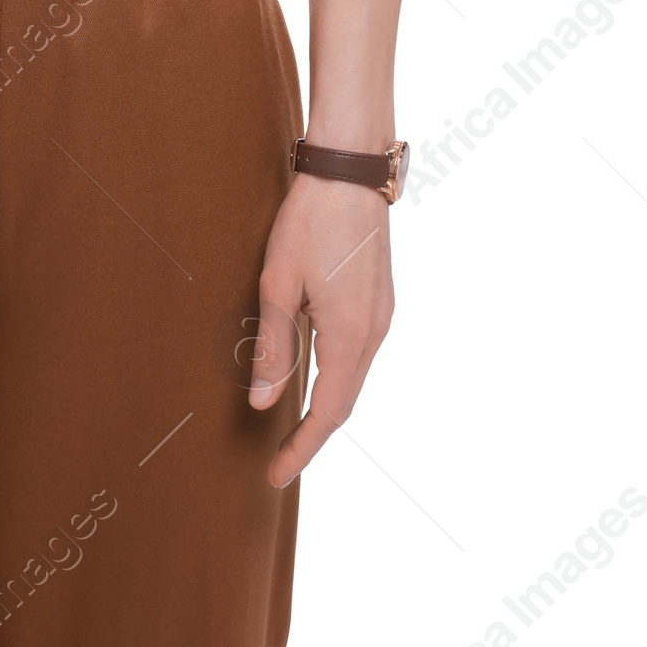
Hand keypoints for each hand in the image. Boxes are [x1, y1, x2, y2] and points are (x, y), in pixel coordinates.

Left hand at [248, 173, 393, 488]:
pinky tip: (314, 377)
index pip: (328, 413)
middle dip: (312, 435)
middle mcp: (374, 333)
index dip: (302, 448)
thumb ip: (273, 346)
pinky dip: (336, 376)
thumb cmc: (309, 221)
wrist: (350, 171)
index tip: (276, 475)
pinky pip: (358, 353)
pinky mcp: (380, 299)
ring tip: (292, 427)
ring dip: (325, 406)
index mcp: (350, 336)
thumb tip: (264, 404)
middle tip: (278, 462)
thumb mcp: (278, 284)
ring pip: (353, 378)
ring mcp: (382, 315)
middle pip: (345, 402)